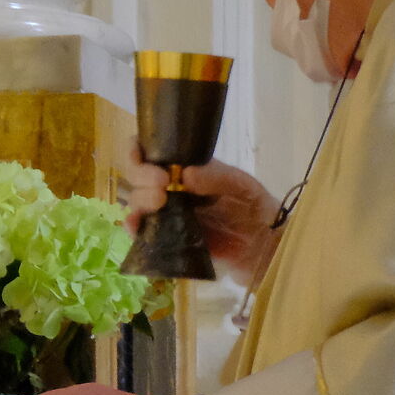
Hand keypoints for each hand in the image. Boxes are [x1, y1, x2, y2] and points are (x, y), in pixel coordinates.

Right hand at [122, 145, 281, 281]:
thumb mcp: (239, 184)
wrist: (260, 244)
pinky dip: (134, 227)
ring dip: (140, 199)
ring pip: (137, 202)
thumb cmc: (251, 206)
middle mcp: (169, 188)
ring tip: (160, 203)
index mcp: (183, 167)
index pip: (150, 151)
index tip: (148, 158)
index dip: (138, 150)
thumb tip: (185, 174)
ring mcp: (165, 213)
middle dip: (142, 175)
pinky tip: (136, 225)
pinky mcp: (166, 239)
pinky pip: (143, 232)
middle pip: (137, 176)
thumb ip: (216, 177)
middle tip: (162, 183)